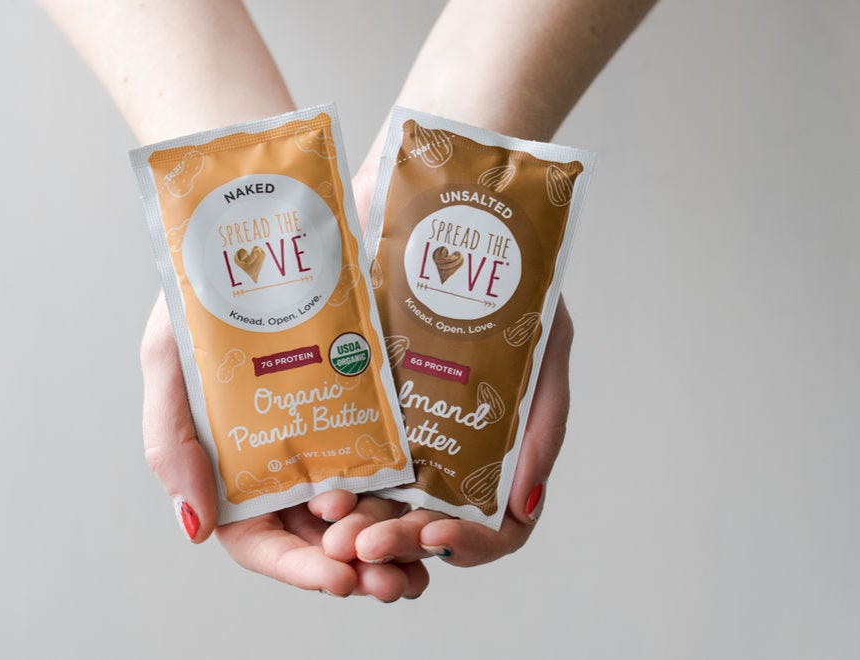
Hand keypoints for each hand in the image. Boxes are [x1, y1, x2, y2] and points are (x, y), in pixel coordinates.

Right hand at [139, 293, 429, 599]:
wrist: (278, 221)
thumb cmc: (209, 290)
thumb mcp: (172, 356)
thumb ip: (171, 439)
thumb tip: (193, 528)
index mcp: (237, 461)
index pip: (260, 537)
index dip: (297, 567)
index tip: (338, 577)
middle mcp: (290, 457)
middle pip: (320, 536)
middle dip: (356, 566)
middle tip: (392, 582)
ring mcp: (340, 433)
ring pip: (368, 511)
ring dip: (394, 546)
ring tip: (425, 563)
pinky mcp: (384, 406)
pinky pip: (406, 463)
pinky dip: (420, 498)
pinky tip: (443, 515)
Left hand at [320, 196, 573, 565]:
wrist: (452, 203)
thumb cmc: (515, 278)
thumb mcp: (546, 344)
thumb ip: (544, 422)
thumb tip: (527, 502)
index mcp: (491, 445)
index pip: (485, 524)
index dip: (466, 544)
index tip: (438, 534)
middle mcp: (441, 443)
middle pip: (421, 520)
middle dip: (394, 543)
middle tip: (362, 547)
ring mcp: (395, 422)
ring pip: (375, 500)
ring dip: (355, 525)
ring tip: (331, 525)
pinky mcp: (355, 392)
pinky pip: (338, 448)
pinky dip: (327, 476)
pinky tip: (314, 483)